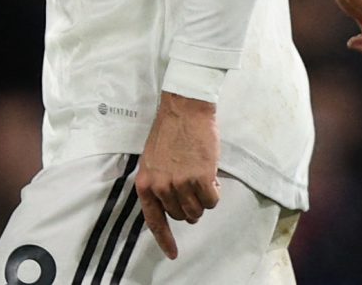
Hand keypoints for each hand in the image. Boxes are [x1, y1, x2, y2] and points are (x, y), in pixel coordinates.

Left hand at [135, 92, 219, 261]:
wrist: (185, 108)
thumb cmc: (170, 131)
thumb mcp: (152, 161)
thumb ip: (159, 184)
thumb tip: (174, 207)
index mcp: (145, 183)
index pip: (154, 221)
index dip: (165, 240)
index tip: (172, 254)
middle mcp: (161, 187)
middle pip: (180, 215)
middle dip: (189, 205)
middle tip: (194, 185)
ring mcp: (181, 183)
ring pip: (197, 210)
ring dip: (203, 199)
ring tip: (203, 178)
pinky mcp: (201, 177)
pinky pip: (212, 201)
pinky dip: (215, 193)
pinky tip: (212, 177)